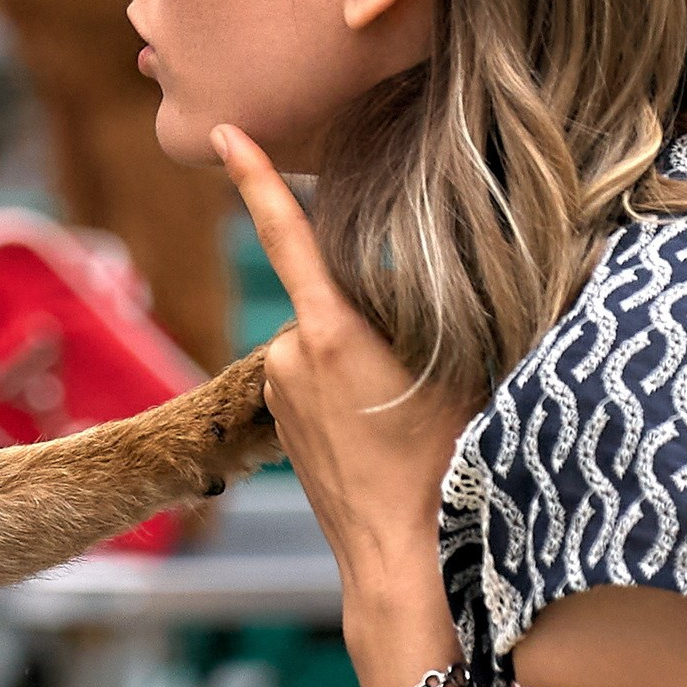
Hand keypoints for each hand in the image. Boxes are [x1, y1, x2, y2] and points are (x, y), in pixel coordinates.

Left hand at [217, 124, 478, 625]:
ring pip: (321, 346)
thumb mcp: (461, 369)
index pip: (286, 234)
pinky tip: (375, 434)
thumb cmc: (442, 462)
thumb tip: (460, 272)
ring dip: (354, 361)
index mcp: (327, 330)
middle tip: (412, 378)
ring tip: (396, 417)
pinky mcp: (277, 425)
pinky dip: (341, 393)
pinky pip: (313, 383)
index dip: (256, 177)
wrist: (398, 554)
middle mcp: (288, 355)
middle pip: (329, 302)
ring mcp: (278, 393)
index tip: (225, 132)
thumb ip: (442, 309)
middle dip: (366, 321)